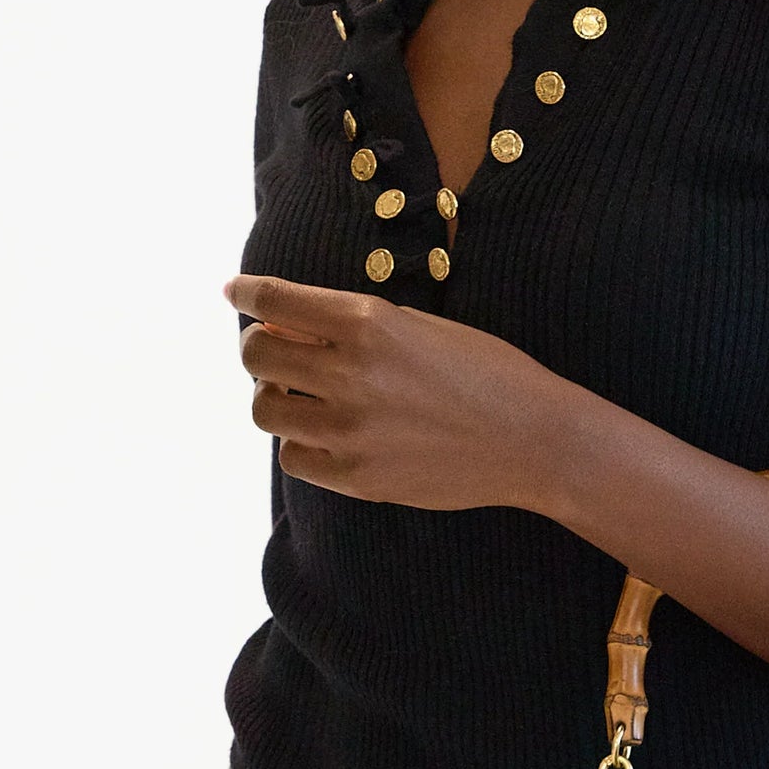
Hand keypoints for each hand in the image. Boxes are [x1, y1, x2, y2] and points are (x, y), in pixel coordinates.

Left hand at [227, 273, 578, 510]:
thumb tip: (285, 325)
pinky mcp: (355, 477)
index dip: (246, 293)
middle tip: (277, 349)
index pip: (274, 300)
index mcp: (369, 322)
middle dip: (258, 345)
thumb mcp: (420, 326)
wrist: (532, 440)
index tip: (235, 292)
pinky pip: (293, 456)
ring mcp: (350, 430)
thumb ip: (352, 324)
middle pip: (254, 355)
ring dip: (276, 396)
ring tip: (303, 395)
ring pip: (264, 409)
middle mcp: (351, 372)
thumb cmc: (484, 372)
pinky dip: (301, 441)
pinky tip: (328, 433)